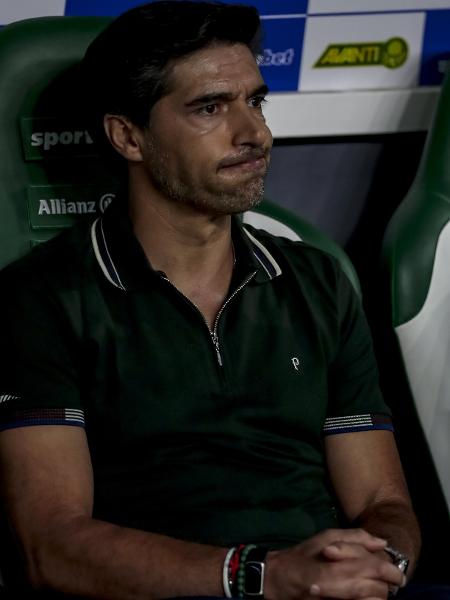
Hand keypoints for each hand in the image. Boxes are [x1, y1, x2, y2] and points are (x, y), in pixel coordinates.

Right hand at [264, 528, 405, 599]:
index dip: (391, 571)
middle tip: (391, 582)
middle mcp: (338, 587)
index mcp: (336, 567)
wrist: (280, 580)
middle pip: (377, 590)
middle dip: (386, 585)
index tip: (398, 574)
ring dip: (379, 597)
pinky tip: (366, 597)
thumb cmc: (304, 556)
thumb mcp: (326, 537)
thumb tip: (382, 543)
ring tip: (378, 590)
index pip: (374, 569)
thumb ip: (355, 538)